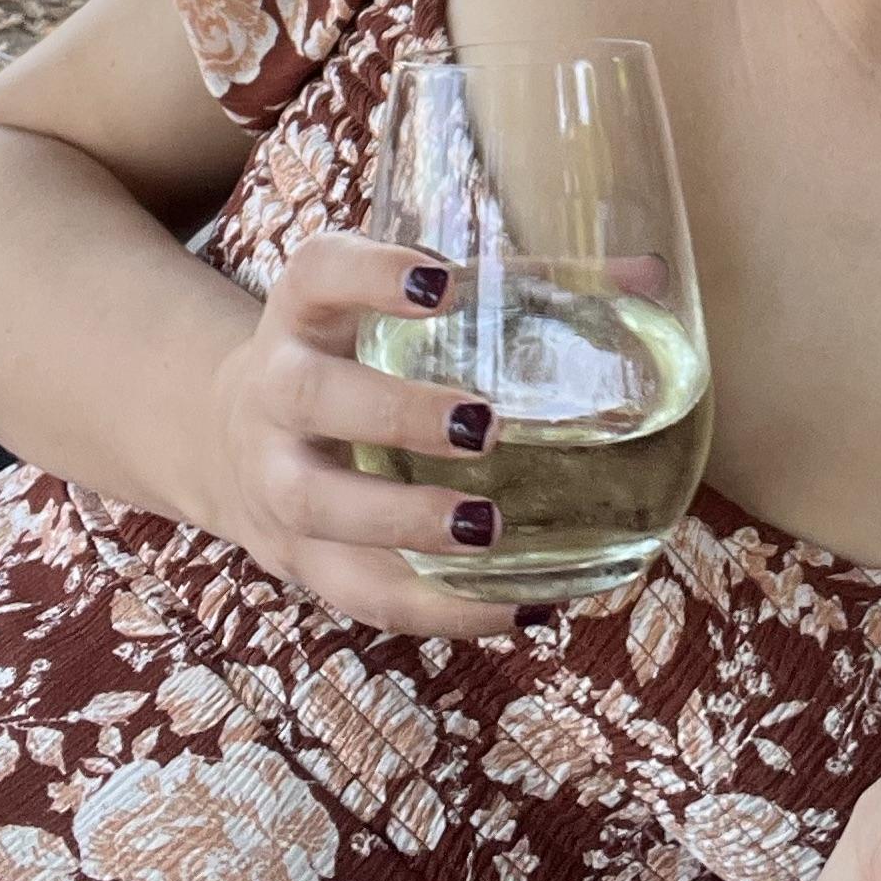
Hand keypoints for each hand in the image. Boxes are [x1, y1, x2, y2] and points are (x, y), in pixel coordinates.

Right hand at [196, 232, 514, 638]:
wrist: (227, 436)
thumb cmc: (359, 350)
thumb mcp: (407, 304)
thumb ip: (525, 283)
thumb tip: (653, 275)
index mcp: (305, 310)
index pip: (321, 271)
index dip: (372, 275)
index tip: (441, 279)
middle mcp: (273, 390)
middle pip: (310, 396)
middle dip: (393, 413)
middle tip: (483, 426)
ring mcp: (273, 478)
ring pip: (318, 507)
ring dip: (403, 524)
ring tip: (491, 532)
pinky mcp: (296, 556)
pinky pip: (357, 592)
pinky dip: (437, 608)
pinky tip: (520, 609)